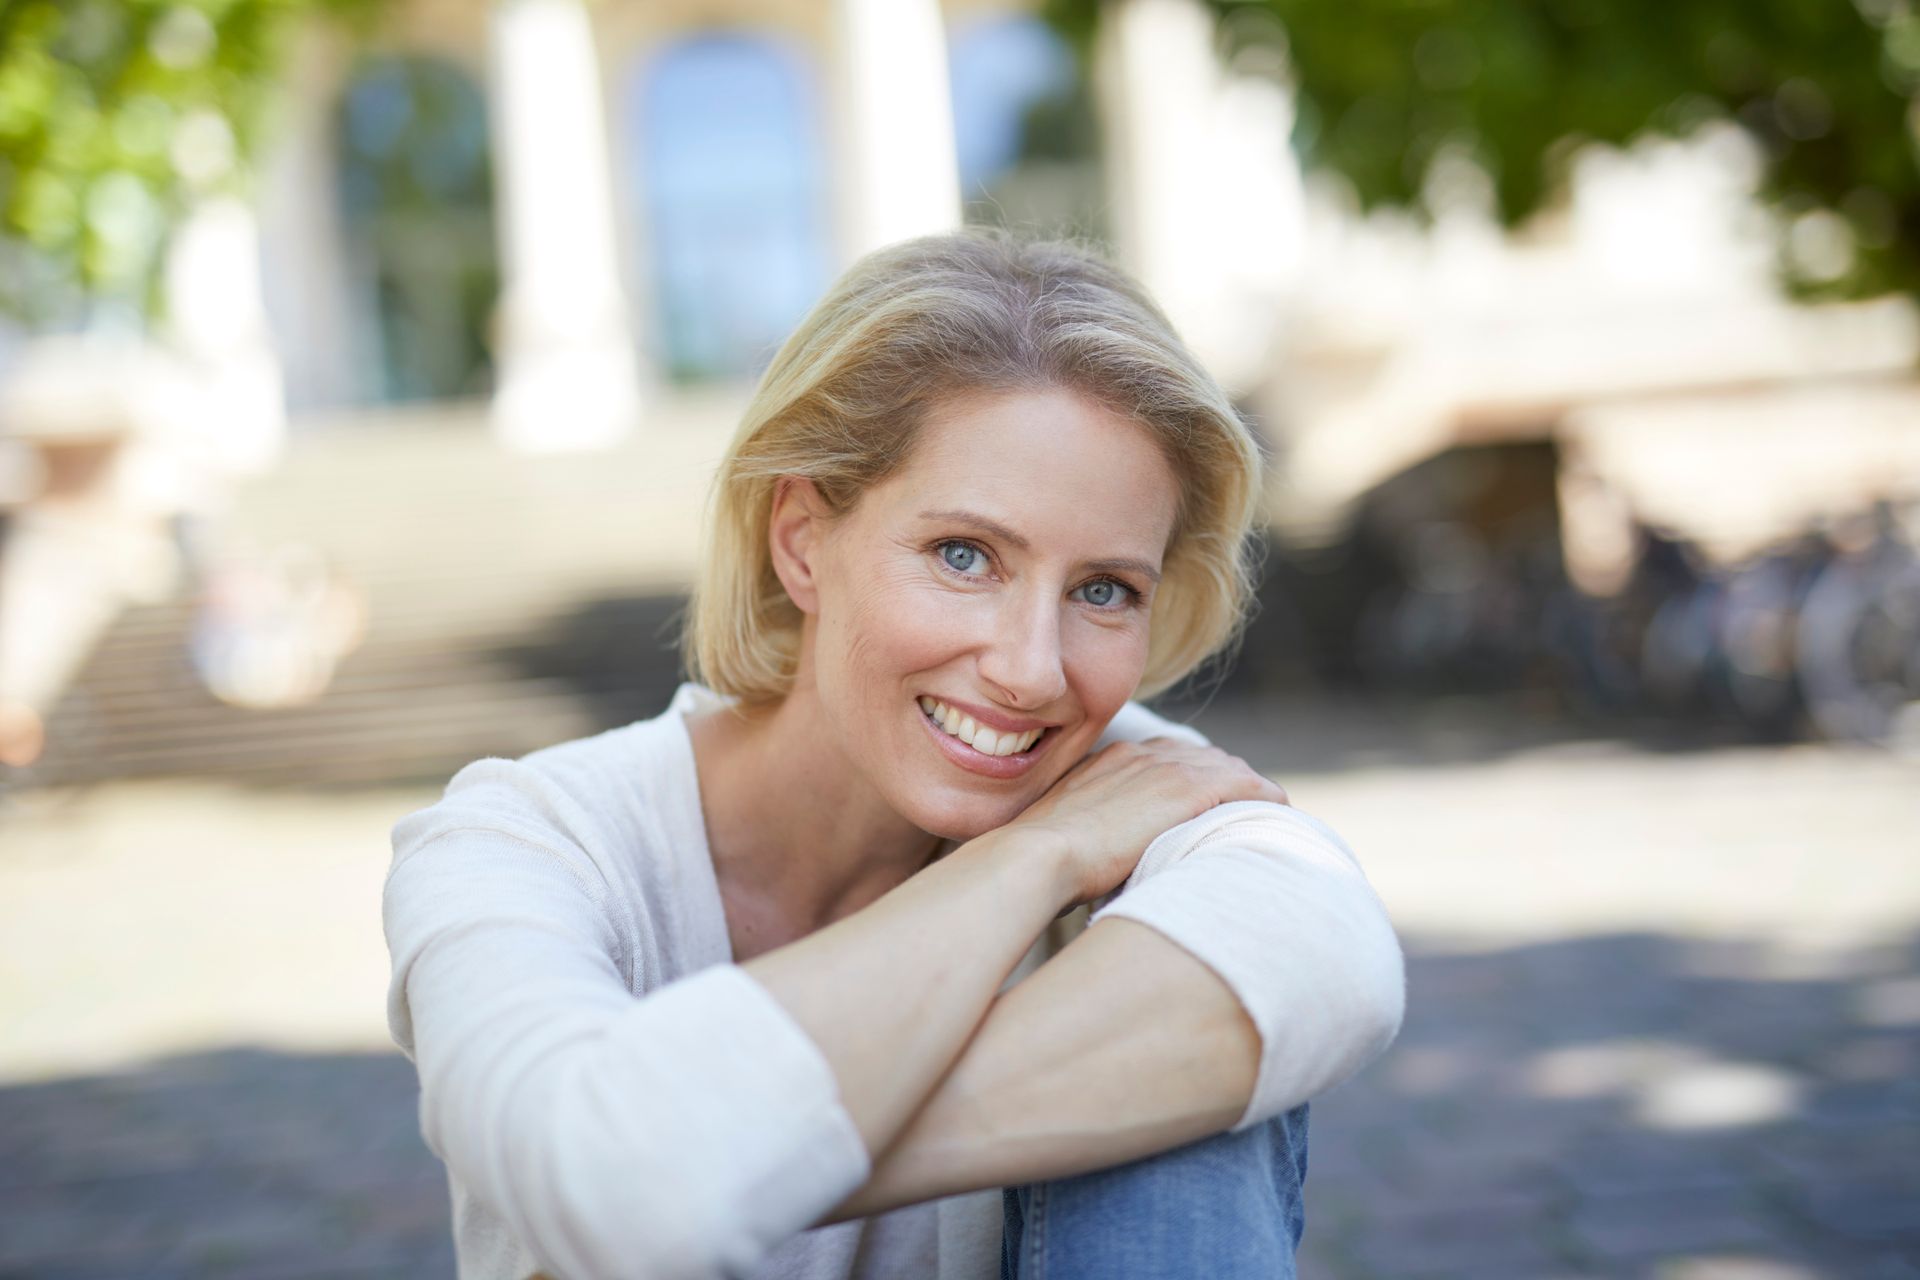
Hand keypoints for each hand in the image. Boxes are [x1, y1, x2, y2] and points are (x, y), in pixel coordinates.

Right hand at [998, 737, 1289, 911]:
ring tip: (1261, 822)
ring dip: (1246, 794)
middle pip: (1203, 758)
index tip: (1201, 809)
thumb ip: (1089, 835)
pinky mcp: (1187, 789)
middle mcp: (1141, 754)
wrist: (1038, 855)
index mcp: (1110, 761)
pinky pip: (1245, 785)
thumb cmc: (1040, 863)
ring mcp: (1165, 768)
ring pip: (1229, 769)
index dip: (1190, 781)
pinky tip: (1278, 816)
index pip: (1166, 758)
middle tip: (1239, 817)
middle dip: (1225, 783)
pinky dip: (1264, 799)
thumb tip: (1097, 864)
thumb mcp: (1066, 836)